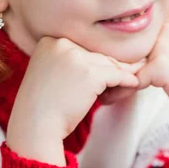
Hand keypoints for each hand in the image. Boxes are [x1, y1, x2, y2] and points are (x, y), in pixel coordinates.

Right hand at [7, 37, 144, 164]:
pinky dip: (126, 81)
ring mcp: (76, 57)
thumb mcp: (50, 77)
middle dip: (111, 68)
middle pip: (96, 55)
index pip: (82, 49)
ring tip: (130, 82)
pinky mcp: (90, 74)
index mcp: (50, 41)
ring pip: (108, 64)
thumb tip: (100, 64)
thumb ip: (70, 66)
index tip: (104, 75)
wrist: (35, 126)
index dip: (95, 64)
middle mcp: (62, 43)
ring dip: (120, 76)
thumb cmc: (43, 109)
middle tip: (126, 75)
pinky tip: (133, 84)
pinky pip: (116, 75)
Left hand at [101, 17, 168, 146]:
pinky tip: (114, 99)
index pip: (133, 38)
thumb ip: (146, 53)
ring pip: (128, 64)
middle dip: (113, 68)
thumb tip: (114, 59)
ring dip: (114, 80)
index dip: (118, 57)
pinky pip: (133, 79)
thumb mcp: (167, 59)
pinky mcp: (161, 64)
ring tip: (104, 93)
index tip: (107, 73)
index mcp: (166, 23)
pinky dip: (123, 91)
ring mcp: (164, 44)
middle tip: (102, 84)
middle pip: (128, 49)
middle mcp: (165, 28)